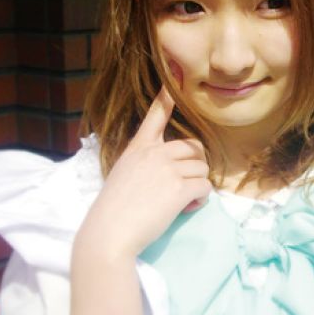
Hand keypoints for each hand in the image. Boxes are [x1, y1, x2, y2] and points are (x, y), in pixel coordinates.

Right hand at [74, 71, 211, 260]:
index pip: (155, 115)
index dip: (166, 98)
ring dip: (197, 185)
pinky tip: (186, 208)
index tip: (172, 80)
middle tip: (185, 184)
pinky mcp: (178, 188)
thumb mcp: (124, 173)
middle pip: (195, 147)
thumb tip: (170, 169)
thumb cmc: (113, 209)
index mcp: (139, 147)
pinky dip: (200, 200)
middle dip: (196, 166)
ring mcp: (167, 169)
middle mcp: (155, 152)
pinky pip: (205, 187)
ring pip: (202, 168)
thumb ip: (145, 163)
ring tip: (182, 201)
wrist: (108, 234)